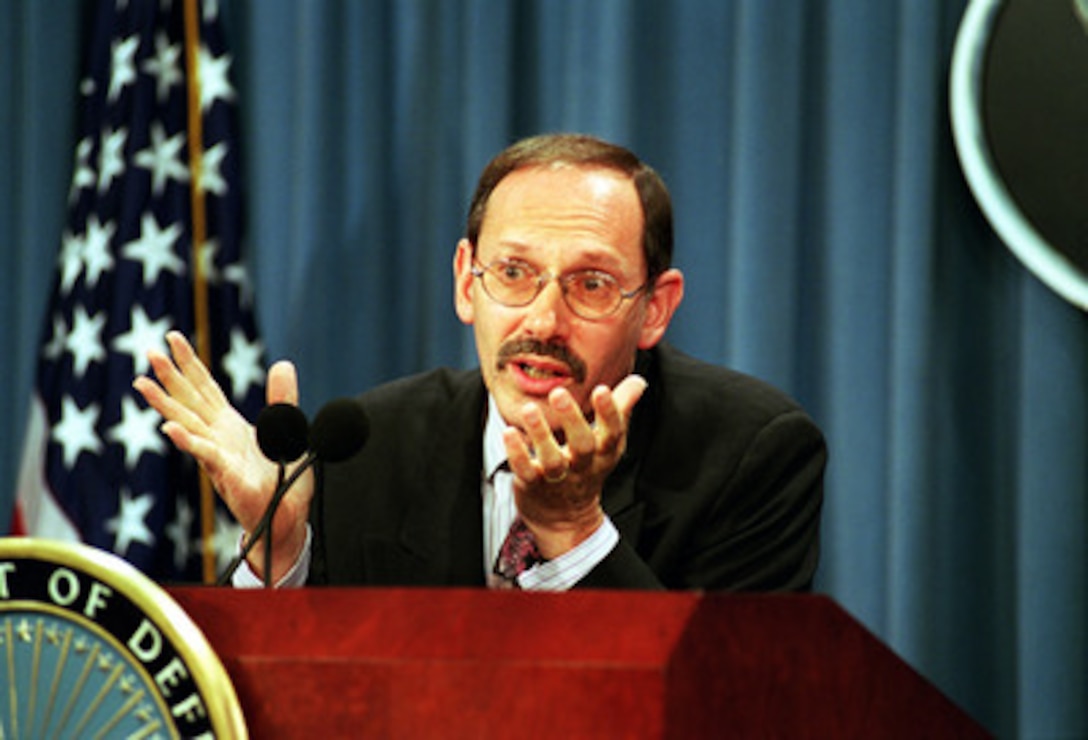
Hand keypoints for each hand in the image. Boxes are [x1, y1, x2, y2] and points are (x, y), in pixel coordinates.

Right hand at [132, 331, 310, 580]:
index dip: (190, 362)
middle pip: (189, 400)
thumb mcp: (289, 430)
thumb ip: (284, 399)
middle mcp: (218, 437)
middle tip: (148, 351)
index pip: (205, 387)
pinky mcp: (228, 476)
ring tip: (142, 384)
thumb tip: (282, 364)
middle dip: (170, 376)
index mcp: (229, 425)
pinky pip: (206, 456)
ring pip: (187, 424)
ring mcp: (219, 456)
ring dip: (165, 405)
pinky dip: (188, 442)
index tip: (173, 337)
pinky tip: (170, 429)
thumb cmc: (283, 479)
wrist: (287, 519)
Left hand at [503, 374, 647, 558]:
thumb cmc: (587, 469)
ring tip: (529, 409)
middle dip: (572, 419)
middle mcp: (583, 466)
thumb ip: (621, 409)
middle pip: (582, 445)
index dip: (609, 413)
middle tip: (559, 393)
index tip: (602, 390)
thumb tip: (638, 382)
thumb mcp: (609, 443)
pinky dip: (517, 453)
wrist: (566, 520)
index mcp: (604, 453)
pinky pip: (525, 470)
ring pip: (552, 459)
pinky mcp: (533, 485)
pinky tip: (509, 433)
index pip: (612, 433)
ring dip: (540, 434)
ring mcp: (557, 478)